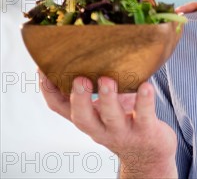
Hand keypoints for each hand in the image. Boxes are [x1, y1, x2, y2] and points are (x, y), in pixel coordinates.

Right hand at [40, 72, 176, 177]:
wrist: (150, 152)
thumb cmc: (127, 120)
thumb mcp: (108, 105)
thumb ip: (101, 85)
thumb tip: (97, 46)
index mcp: (88, 118)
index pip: (60, 107)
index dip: (49, 90)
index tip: (43, 68)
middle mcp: (100, 128)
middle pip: (82, 117)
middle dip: (79, 98)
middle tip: (80, 79)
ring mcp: (123, 131)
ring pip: (111, 117)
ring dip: (108, 98)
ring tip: (108, 80)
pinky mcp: (146, 131)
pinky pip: (144, 115)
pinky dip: (144, 100)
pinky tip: (146, 86)